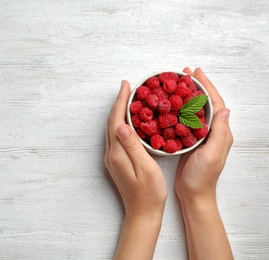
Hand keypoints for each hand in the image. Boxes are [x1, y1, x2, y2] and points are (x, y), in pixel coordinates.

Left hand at [105, 80, 166, 258]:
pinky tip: (130, 121)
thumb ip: (132, 146)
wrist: (142, 213)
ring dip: (119, 112)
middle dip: (119, 103)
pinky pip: (117, 136)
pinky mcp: (117, 162)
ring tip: (130, 99)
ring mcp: (112, 158)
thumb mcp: (145, 168)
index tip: (126, 85)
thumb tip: (121, 124)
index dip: (121, 102)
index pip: (116, 120)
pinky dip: (122, 123)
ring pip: (113, 128)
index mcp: (117, 153)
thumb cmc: (149, 193)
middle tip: (128, 88)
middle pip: (112, 122)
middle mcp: (111, 154)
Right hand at [175, 67, 233, 259]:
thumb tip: (224, 109)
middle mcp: (213, 132)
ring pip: (195, 109)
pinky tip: (171, 105)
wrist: (193, 194)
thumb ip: (218, 132)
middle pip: (205, 103)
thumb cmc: (202, 177)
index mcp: (220, 132)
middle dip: (196, 86)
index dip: (206, 86)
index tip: (196, 73)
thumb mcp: (212, 154)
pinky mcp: (190, 141)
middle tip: (185, 73)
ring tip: (178, 84)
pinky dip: (180, 109)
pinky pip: (186, 120)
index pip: (215, 103)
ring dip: (187, 95)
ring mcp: (201, 136)